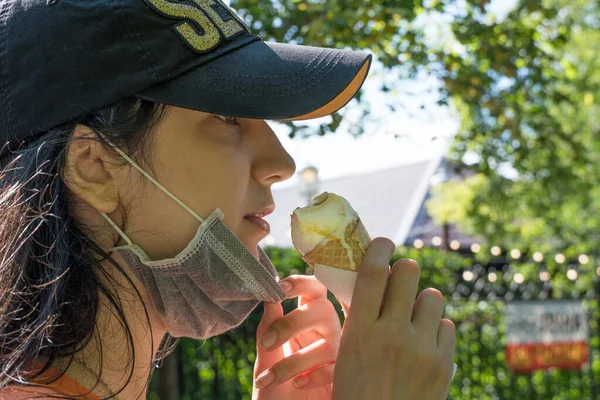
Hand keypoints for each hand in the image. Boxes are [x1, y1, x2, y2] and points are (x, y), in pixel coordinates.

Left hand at [252, 275, 340, 399]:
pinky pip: (338, 368)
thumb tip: (270, 299)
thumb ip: (267, 330)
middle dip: (294, 323)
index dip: (302, 283)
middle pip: (323, 309)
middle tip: (268, 344)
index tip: (281, 288)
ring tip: (271, 378)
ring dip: (295, 360)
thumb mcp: (265, 360)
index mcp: (305, 321)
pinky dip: (315, 375)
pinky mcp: (344, 378)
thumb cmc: (274, 393)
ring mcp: (337, 355)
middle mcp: (324, 333)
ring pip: (329, 342)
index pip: (314, 290)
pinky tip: (297, 384)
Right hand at [333, 238, 455, 399]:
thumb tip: (370, 279)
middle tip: (399, 279)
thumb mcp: (347, 352)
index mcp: (362, 331)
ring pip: (432, 296)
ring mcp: (423, 349)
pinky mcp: (445, 364)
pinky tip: (424, 342)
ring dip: (421, 300)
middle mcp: (394, 335)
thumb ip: (360, 316)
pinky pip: (447, 326)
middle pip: (409, 273)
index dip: (379, 248)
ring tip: (412, 316)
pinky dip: (436, 329)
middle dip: (404, 270)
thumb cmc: (356, 392)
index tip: (382, 242)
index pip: (374, 272)